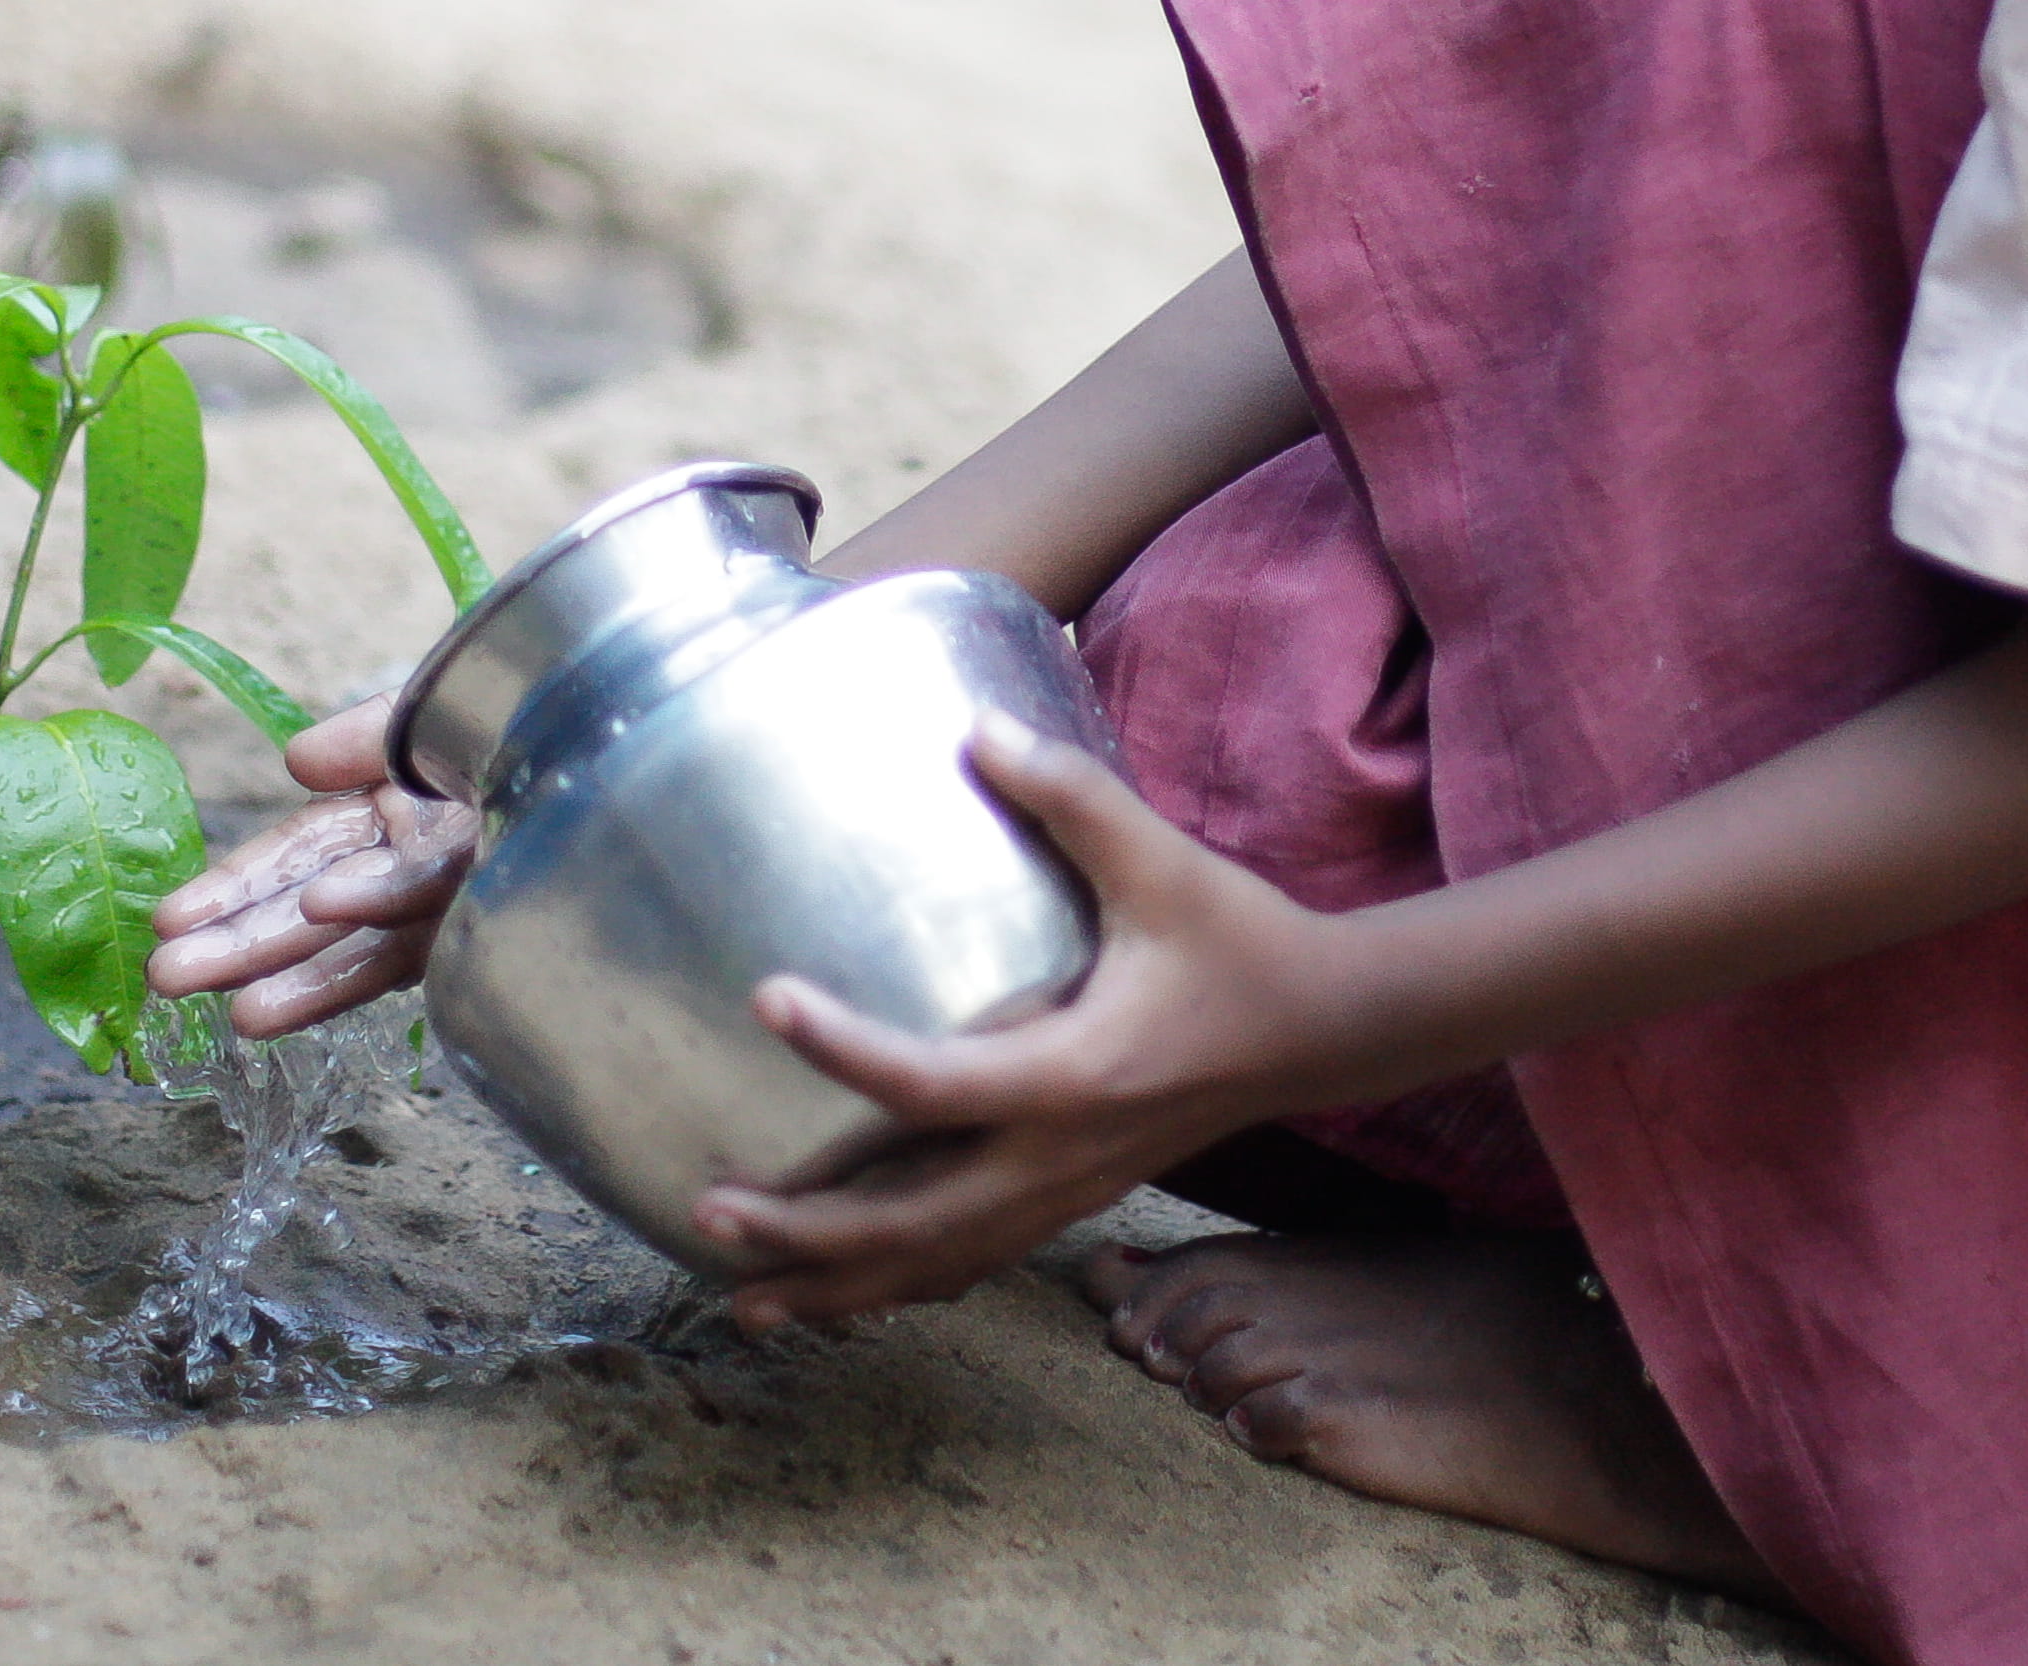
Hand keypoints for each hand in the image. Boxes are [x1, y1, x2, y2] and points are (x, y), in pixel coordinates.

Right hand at [146, 705, 478, 1035]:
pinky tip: (312, 981)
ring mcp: (438, 907)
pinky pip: (415, 948)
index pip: (296, 854)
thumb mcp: (427, 715)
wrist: (608, 747)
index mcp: (382, 812)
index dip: (234, 886)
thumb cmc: (508, 726)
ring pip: (353, 946)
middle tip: (167, 978)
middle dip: (242, 944)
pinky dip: (364, 961)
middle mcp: (399, 868)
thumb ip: (363, 738)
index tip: (170, 919)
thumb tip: (294, 762)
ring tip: (241, 1015)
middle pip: (308, 911)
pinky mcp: (475, 933)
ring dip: (297, 980)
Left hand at [695, 719, 1346, 1332]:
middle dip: (806, 1232)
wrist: (1319, 1031)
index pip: (933, 1082)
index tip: (768, 999)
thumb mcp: (1161, 862)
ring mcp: (1067, 1194)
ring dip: (836, 1286)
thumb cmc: (1237, 942)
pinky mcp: (1072, 1202)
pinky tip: (836, 1297)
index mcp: (1074, 1074)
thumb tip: (979, 727)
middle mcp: (1061, 1156)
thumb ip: (1072, 795)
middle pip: (913, 1223)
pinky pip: (972, 1264)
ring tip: (738, 1300)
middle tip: (708, 1211)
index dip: (844, 1047)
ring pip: (937, 1266)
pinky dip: (898, 1289)